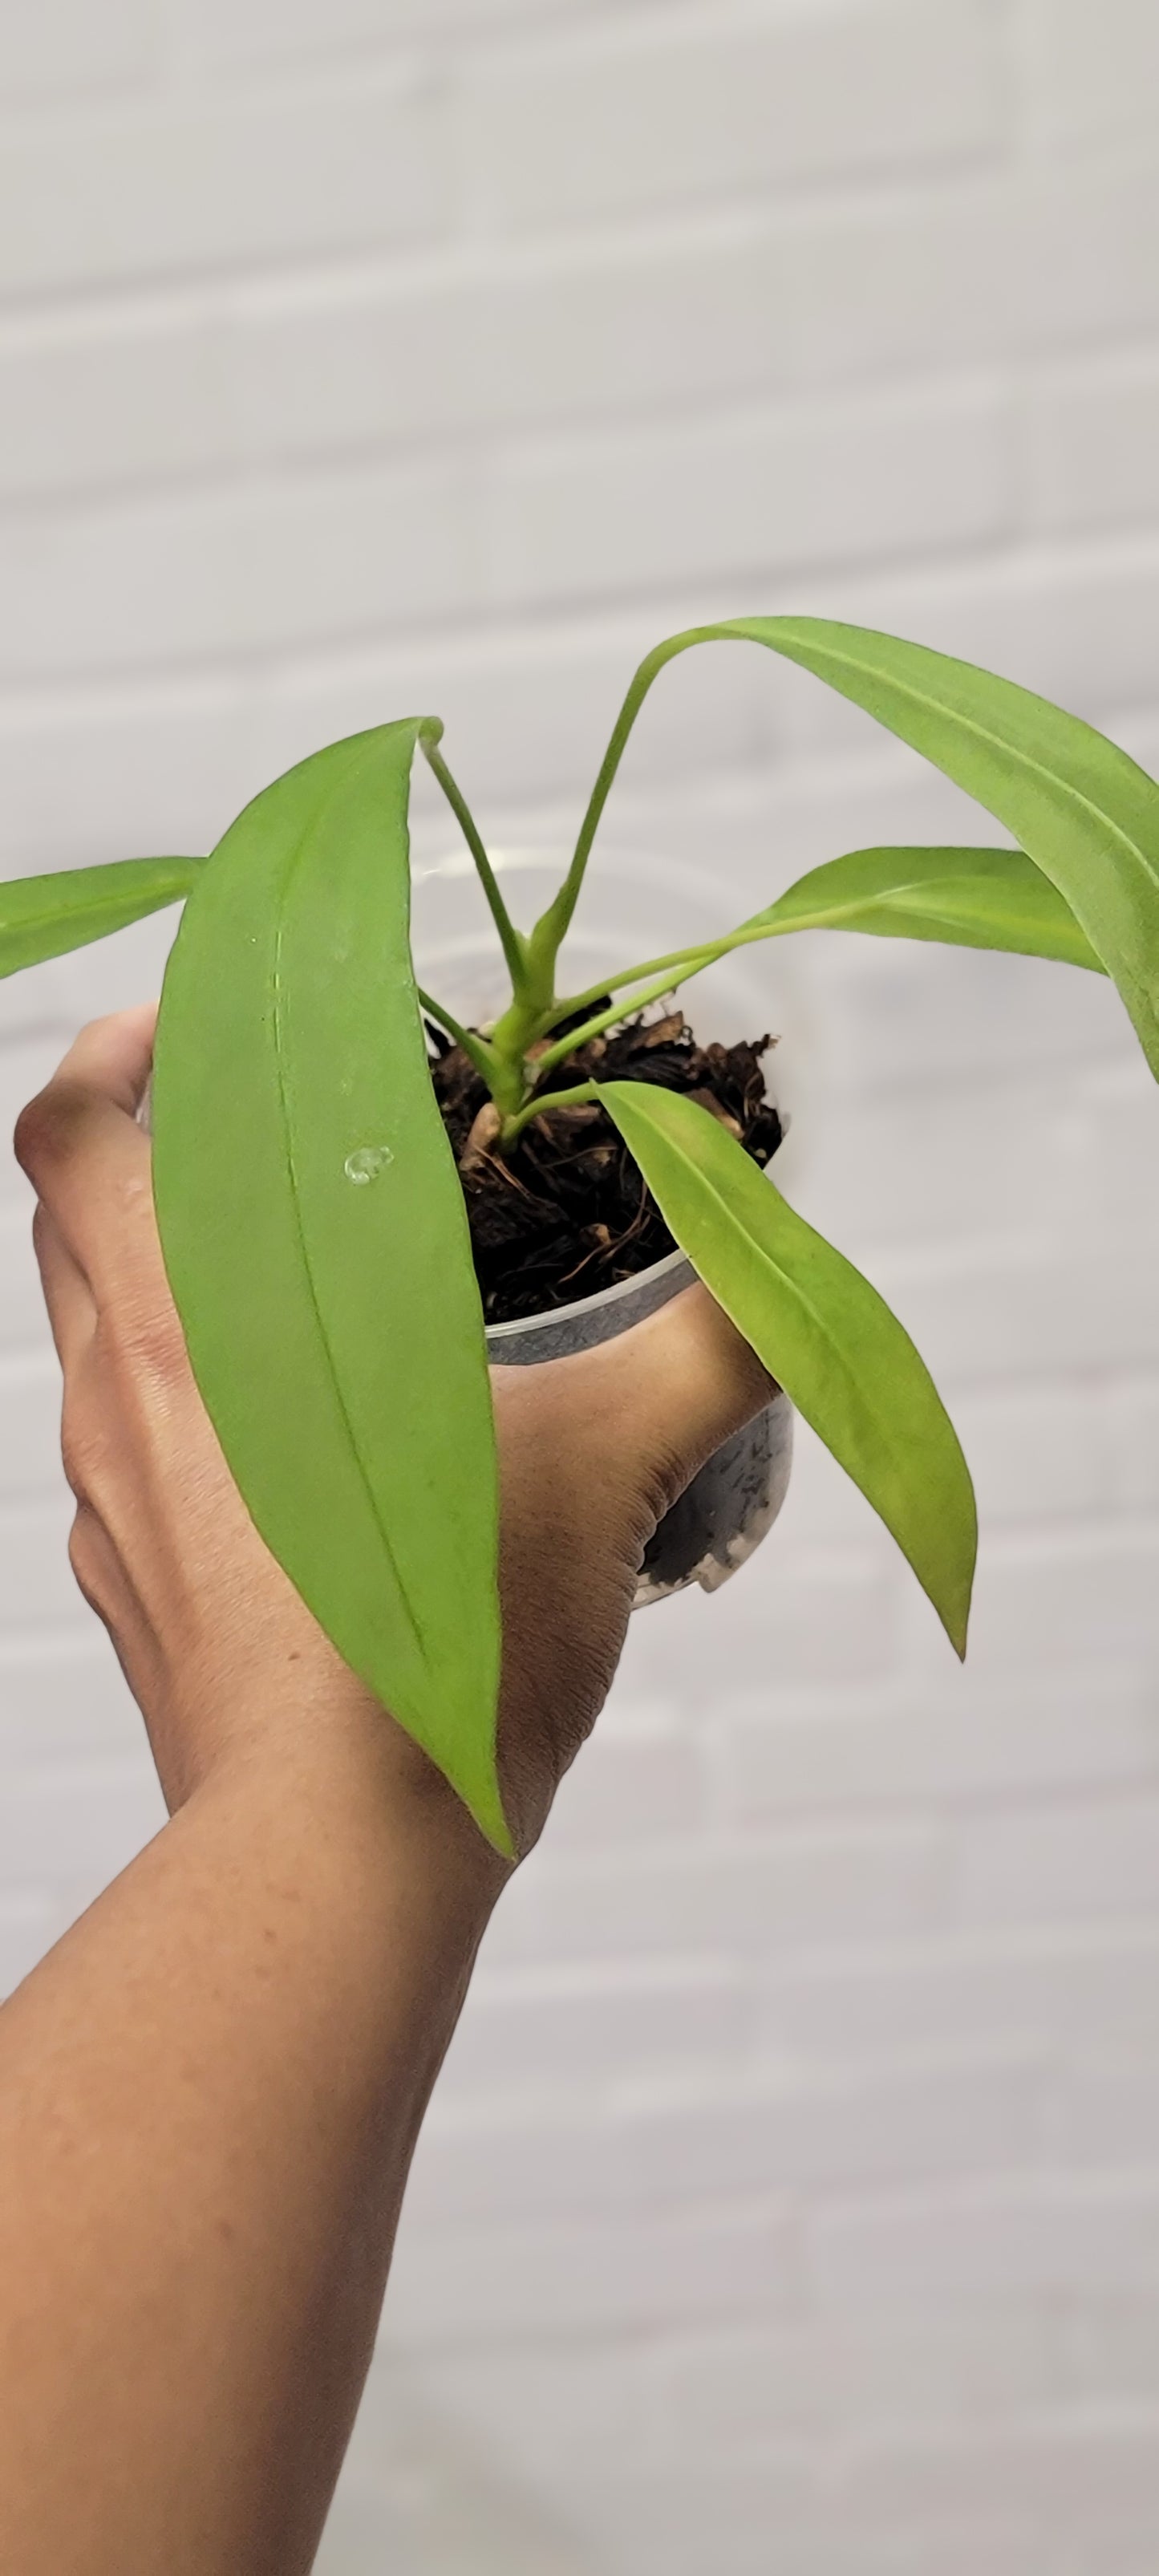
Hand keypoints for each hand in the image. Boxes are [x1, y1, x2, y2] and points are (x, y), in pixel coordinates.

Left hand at [16, 1009, 771, 1853]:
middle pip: (70, 1224)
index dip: (111, 1051)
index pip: (71, 1132)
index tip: (192, 1029)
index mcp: (200, 1328)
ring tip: (295, 1296)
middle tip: (257, 1137)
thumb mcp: (609, 1468)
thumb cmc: (444, 1648)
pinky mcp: (131, 1598)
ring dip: (166, 1287)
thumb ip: (718, 1344)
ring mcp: (113, 1507)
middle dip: (145, 1155)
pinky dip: (183, 1419)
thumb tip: (794, 1276)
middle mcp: (125, 1402)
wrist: (336, 1857)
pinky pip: (127, 1464)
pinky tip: (294, 1460)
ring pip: (94, 1345)